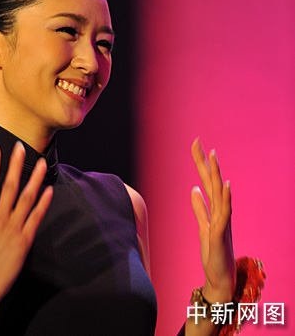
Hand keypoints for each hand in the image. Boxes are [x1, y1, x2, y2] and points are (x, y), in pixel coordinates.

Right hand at [0, 142, 52, 308]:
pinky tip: (49, 190)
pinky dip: (43, 204)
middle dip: (14, 165)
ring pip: (24, 198)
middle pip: (7, 186)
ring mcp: (12, 228)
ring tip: (40, 163)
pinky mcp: (24, 240)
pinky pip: (35, 218)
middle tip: (20, 146)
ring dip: (33, 179)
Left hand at [191, 139, 235, 303]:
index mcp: (215, 209)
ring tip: (213, 155)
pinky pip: (224, 213)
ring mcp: (222, 221)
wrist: (219, 278)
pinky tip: (226, 185)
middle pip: (212, 182)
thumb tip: (193, 189)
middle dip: (205, 162)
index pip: (206, 181)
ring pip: (219, 193)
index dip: (201, 163)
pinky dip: (226, 198)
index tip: (195, 144)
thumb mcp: (203, 227)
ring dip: (216, 174)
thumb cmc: (213, 253)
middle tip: (198, 141)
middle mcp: (220, 211)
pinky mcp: (221, 233)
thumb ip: (199, 208)